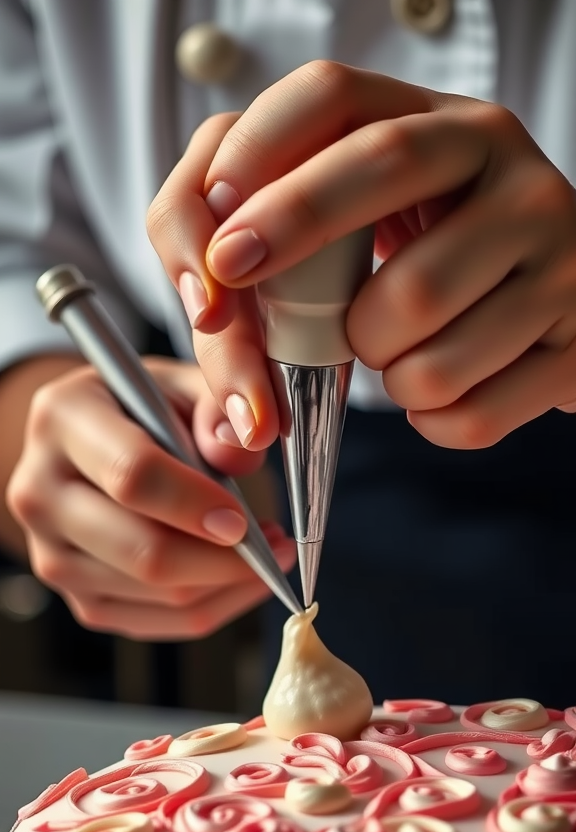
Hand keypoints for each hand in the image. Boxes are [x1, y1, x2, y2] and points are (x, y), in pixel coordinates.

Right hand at [6, 358, 294, 638]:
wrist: (93, 444)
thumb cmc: (144, 408)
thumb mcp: (183, 384)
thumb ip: (219, 406)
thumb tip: (242, 449)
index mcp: (63, 420)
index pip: (131, 475)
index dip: (195, 503)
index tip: (245, 520)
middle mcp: (40, 492)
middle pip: (143, 552)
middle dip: (224, 559)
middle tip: (277, 546)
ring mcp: (51, 554)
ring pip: (158, 594)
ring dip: (228, 583)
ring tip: (267, 552)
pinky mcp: (77, 598)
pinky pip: (158, 622)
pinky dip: (213, 605)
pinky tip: (239, 576)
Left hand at [147, 61, 575, 448]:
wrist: (572, 313)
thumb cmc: (446, 266)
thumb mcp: (385, 219)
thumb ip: (298, 231)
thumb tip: (210, 288)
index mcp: (437, 121)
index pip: (331, 97)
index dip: (256, 158)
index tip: (214, 242)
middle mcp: (503, 160)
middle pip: (382, 169)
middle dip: (292, 229)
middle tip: (233, 298)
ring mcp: (553, 243)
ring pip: (411, 314)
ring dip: (373, 362)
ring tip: (394, 358)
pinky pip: (464, 406)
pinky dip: (431, 420)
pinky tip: (441, 394)